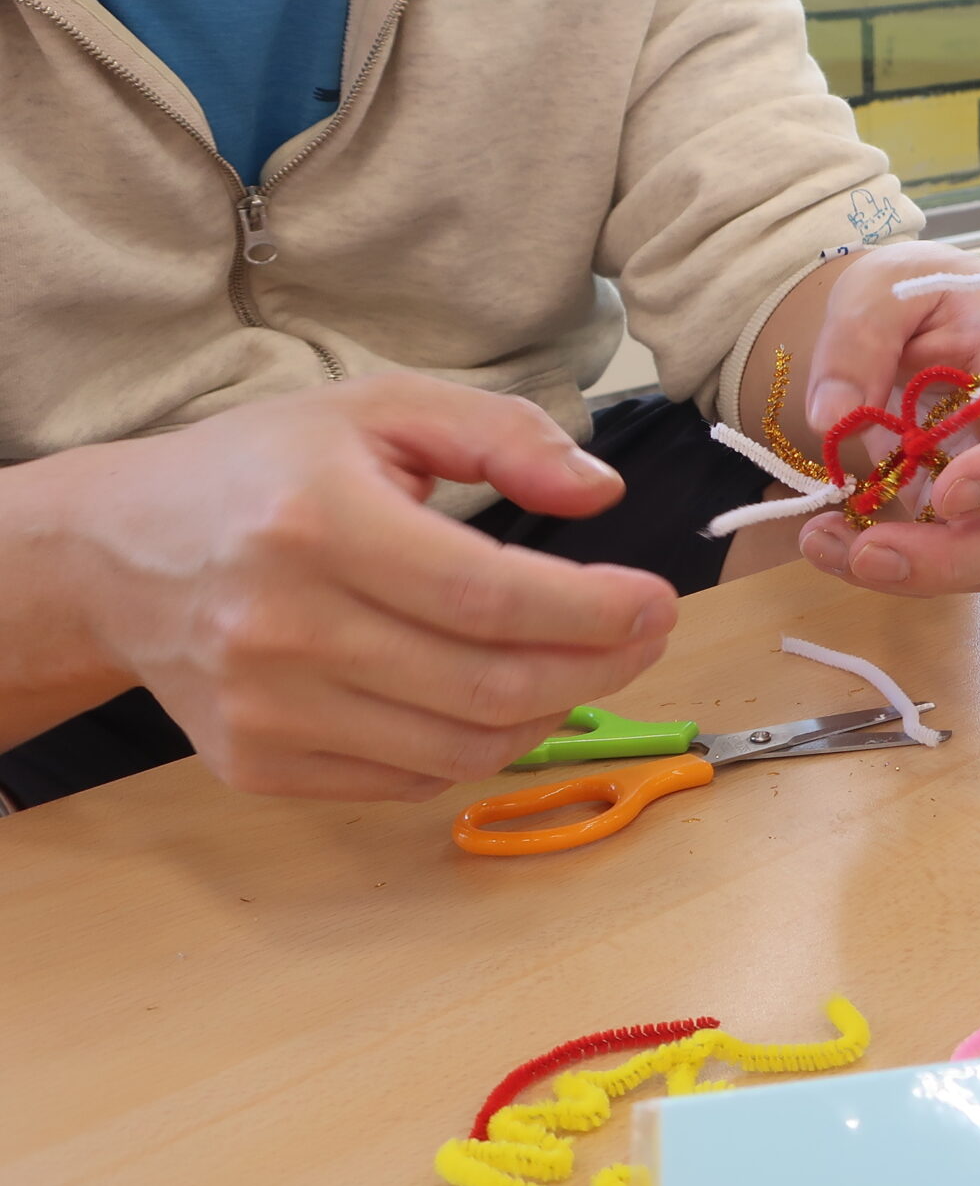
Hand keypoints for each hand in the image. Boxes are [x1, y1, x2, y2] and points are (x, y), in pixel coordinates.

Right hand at [7, 377, 678, 799]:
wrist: (118, 553)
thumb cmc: (264, 471)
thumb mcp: (380, 408)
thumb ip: (503, 433)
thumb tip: (600, 489)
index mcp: (318, 524)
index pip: (490, 597)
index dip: (594, 612)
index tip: (656, 601)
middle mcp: (284, 627)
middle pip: (489, 683)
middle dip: (600, 666)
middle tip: (647, 634)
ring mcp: (266, 708)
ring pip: (462, 746)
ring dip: (554, 711)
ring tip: (586, 661)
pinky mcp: (257, 764)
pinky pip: (410, 776)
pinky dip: (479, 744)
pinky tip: (503, 694)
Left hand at [794, 241, 979, 595]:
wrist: (907, 317)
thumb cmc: (917, 291)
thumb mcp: (880, 288)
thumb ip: (858, 340)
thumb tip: (833, 417)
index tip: (947, 495)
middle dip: (958, 557)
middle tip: (870, 554)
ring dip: (912, 573)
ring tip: (823, 544)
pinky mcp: (961, 518)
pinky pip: (943, 563)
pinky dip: (886, 567)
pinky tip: (828, 540)